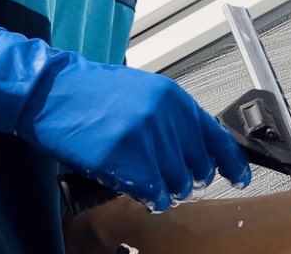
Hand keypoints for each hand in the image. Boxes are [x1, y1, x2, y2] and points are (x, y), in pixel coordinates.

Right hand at [0, 23, 250, 211]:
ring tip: (148, 181)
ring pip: (177, 184)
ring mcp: (146, 140)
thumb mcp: (143, 93)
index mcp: (174, 99)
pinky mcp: (125, 160)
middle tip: (169, 177)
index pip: (217, 138)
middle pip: (198, 167)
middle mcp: (166, 118)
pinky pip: (153, 193)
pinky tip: (141, 192)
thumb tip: (198, 148)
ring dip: (166, 190)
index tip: (239, 177)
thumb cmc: (92, 93)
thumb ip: (173, 118)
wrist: (51, 92)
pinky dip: (150, 198)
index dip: (232, 163)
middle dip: (187, 178)